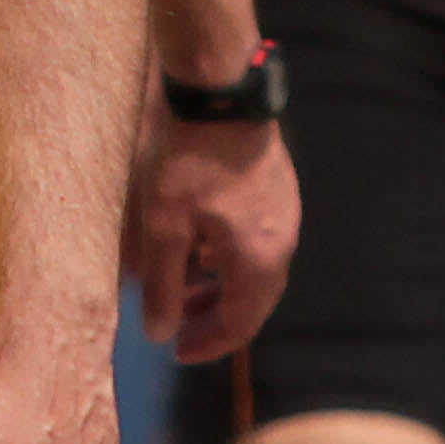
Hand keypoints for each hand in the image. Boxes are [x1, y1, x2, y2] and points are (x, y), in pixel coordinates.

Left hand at [126, 108, 299, 362]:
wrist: (222, 93)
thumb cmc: (189, 163)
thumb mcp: (163, 227)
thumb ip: (161, 284)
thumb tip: (159, 333)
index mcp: (260, 262)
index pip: (240, 324)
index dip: (208, 343)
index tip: (176, 350)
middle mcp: (282, 243)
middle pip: (252, 298)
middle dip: (213, 315)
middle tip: (177, 322)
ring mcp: (285, 213)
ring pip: (253, 266)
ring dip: (219, 282)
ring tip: (183, 282)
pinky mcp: (277, 187)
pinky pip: (256, 238)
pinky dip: (227, 252)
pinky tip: (199, 239)